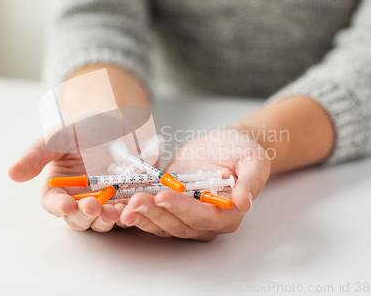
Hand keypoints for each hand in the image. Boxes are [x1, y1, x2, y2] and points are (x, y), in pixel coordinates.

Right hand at [8, 137, 124, 231]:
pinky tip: (133, 207)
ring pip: (103, 221)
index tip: (67, 205)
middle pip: (79, 219)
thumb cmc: (81, 129)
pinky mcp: (127, 199)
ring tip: (114, 211)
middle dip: (85, 215)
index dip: (60, 207)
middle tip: (93, 206)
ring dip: (108, 219)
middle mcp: (80, 200)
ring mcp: (105, 202)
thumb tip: (12, 173)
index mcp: (58, 189)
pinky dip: (130, 213)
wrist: (114, 120)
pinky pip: (128, 213)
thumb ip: (36, 155)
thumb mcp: (57, 137)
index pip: (54, 204)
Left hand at [119, 129, 270, 240]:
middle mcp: (205, 221)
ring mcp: (184, 215)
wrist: (226, 145)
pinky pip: (150, 213)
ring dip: (141, 215)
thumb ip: (251, 181)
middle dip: (155, 213)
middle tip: (136, 199)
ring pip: (160, 223)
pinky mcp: (168, 206)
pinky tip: (116, 205)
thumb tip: (244, 202)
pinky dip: (133, 210)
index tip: (164, 195)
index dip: (182, 209)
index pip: (203, 217)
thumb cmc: (242, 151)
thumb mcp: (254, 160)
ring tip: (123, 205)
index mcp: (227, 214)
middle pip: (177, 224)